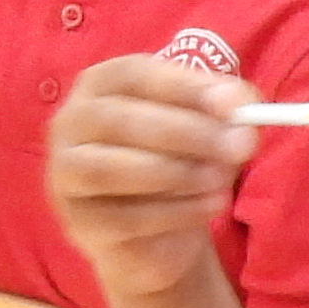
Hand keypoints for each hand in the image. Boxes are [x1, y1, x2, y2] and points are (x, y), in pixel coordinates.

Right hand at [44, 55, 256, 306]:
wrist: (156, 233)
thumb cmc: (177, 161)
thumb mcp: (204, 127)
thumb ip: (222, 110)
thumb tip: (242, 105)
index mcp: (100, 85)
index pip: (132, 74)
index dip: (183, 87)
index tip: (234, 104)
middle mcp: (71, 123)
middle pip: (117, 120)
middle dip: (185, 132)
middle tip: (239, 146)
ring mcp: (66, 174)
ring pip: (110, 169)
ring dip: (176, 173)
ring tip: (221, 181)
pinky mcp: (80, 222)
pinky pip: (125, 217)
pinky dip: (176, 212)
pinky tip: (209, 207)